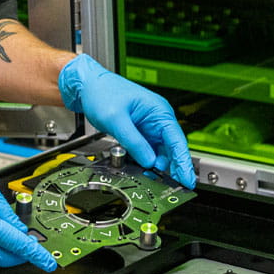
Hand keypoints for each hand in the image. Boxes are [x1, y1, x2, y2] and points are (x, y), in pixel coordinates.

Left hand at [58, 55, 195, 186]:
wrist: (87, 86)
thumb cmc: (102, 93)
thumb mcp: (116, 120)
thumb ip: (134, 142)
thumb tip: (149, 161)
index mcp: (158, 111)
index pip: (177, 140)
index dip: (183, 162)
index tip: (187, 179)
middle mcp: (157, 119)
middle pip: (171, 149)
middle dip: (172, 168)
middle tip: (173, 187)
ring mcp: (149, 126)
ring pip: (159, 152)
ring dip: (157, 166)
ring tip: (154, 180)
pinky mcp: (140, 132)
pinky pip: (147, 150)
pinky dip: (146, 161)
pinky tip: (144, 171)